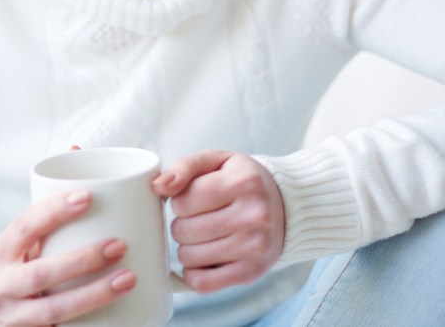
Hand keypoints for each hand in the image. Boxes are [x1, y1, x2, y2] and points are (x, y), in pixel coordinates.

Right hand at [0, 189, 135, 325]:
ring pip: (53, 310)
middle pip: (41, 273)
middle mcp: (3, 284)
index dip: (54, 211)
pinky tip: (119, 321)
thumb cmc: (18, 265)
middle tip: (120, 244)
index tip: (88, 196)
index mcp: (2, 250)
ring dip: (93, 295)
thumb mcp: (24, 237)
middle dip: (82, 260)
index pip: (25, 226)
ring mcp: (15, 316)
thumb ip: (49, 201)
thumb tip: (76, 149)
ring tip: (129, 279)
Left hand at [152, 150, 284, 293]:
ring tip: (202, 236)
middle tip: (197, 219)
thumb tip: (158, 186)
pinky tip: (202, 259)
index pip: (184, 200)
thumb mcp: (216, 162)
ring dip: (186, 248)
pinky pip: (202, 283)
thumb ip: (185, 166)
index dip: (178, 201)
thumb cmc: (243, 181)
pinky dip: (193, 273)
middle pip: (184, 230)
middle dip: (181, 224)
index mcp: (244, 182)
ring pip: (189, 257)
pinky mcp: (251, 272)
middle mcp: (254, 215)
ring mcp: (255, 247)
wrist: (287, 207)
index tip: (191, 199)